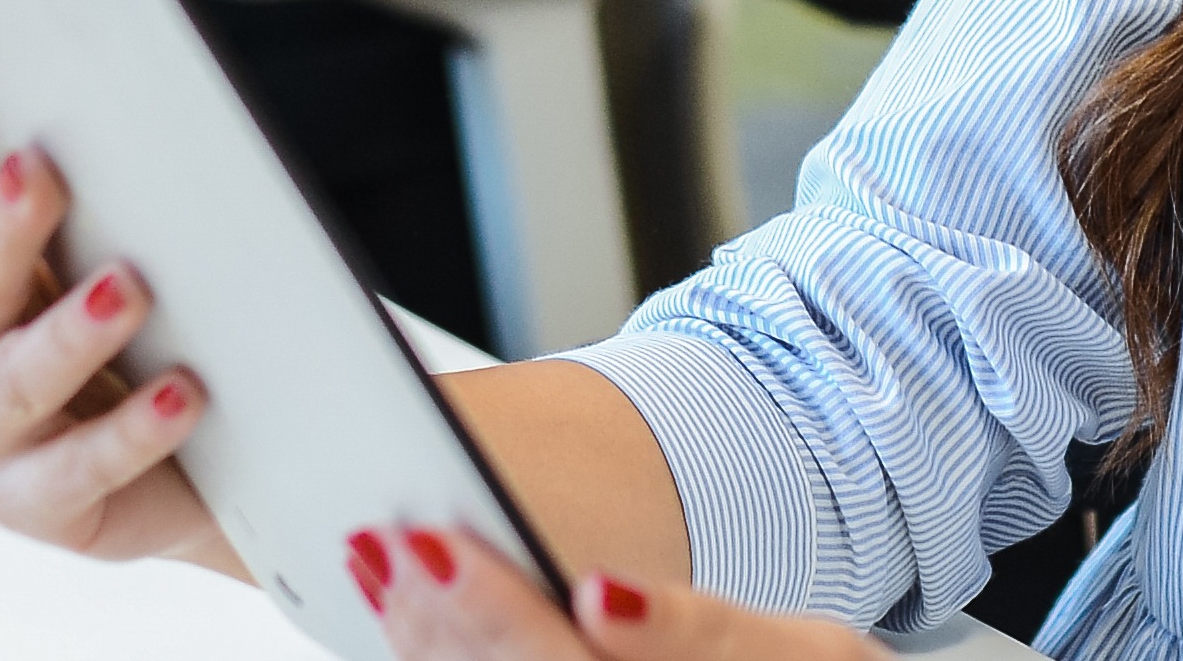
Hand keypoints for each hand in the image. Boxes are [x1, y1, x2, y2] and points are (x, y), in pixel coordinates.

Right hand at [0, 43, 230, 573]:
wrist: (171, 466)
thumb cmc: (116, 335)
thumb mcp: (83, 252)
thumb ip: (67, 193)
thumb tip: (94, 78)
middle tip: (40, 171)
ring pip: (15, 381)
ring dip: (71, 331)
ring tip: (130, 287)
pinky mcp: (30, 505)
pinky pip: (80, 468)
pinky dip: (131, 431)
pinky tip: (181, 395)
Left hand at [356, 518, 877, 660]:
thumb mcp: (801, 653)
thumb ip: (699, 631)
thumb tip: (607, 598)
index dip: (495, 611)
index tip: (438, 545)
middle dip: (438, 612)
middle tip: (388, 534)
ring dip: (418, 634)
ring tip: (382, 554)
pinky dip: (427, 652)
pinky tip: (402, 603)